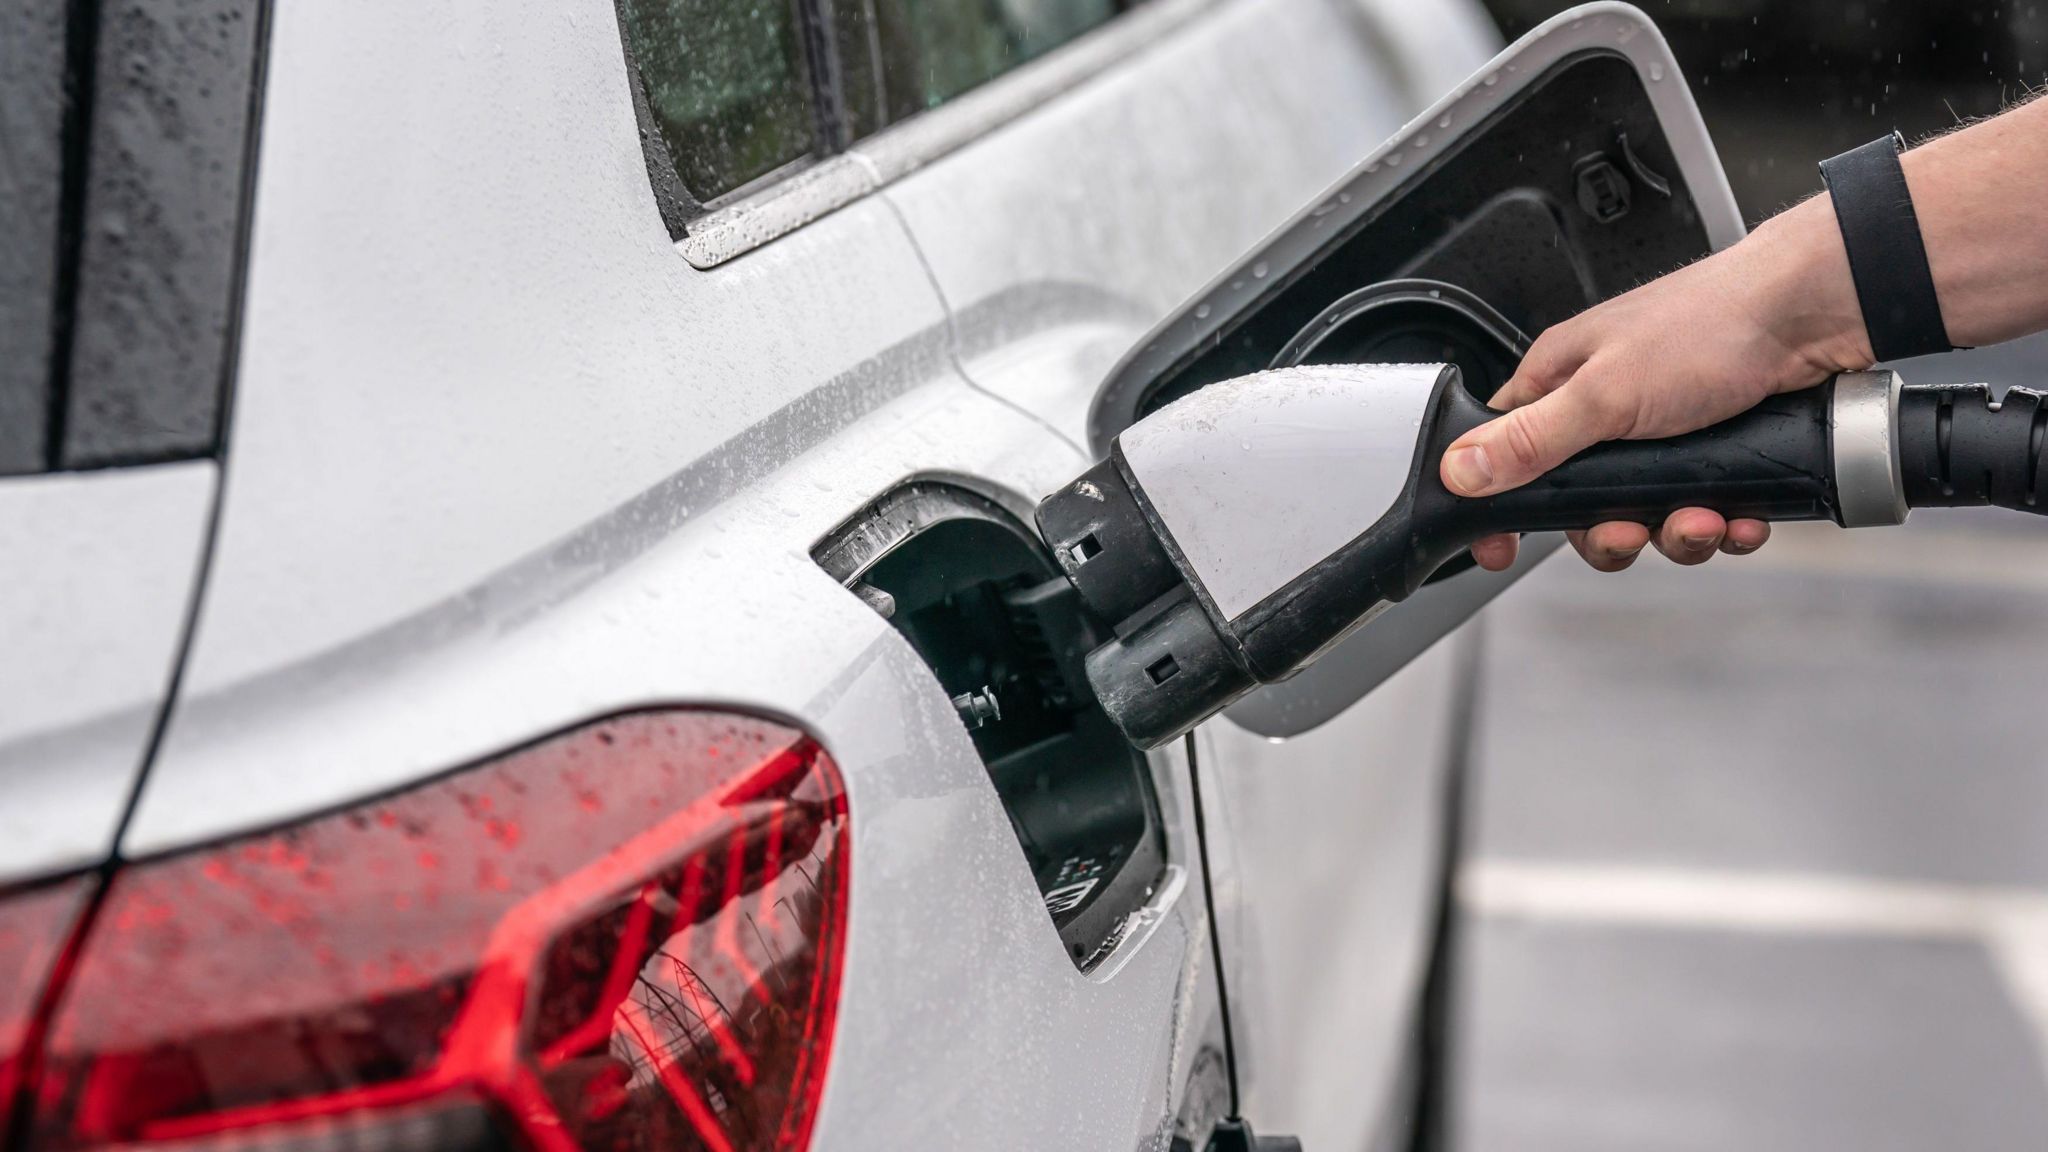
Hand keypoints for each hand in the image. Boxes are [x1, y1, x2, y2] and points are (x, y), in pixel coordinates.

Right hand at [1443, 201, 1873, 571]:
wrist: (1813, 314)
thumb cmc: (1711, 324)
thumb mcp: (1604, 394)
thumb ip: (1530, 439)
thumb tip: (1460, 470)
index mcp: (1562, 380)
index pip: (1503, 452)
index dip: (1500, 504)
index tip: (1500, 547)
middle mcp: (1606, 405)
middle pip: (1578, 501)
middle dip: (1609, 531)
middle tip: (1631, 531)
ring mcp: (1663, 429)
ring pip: (1645, 512)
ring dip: (1675, 532)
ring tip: (1703, 519)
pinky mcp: (1715, 449)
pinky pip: (1701, 508)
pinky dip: (1722, 523)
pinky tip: (1739, 515)